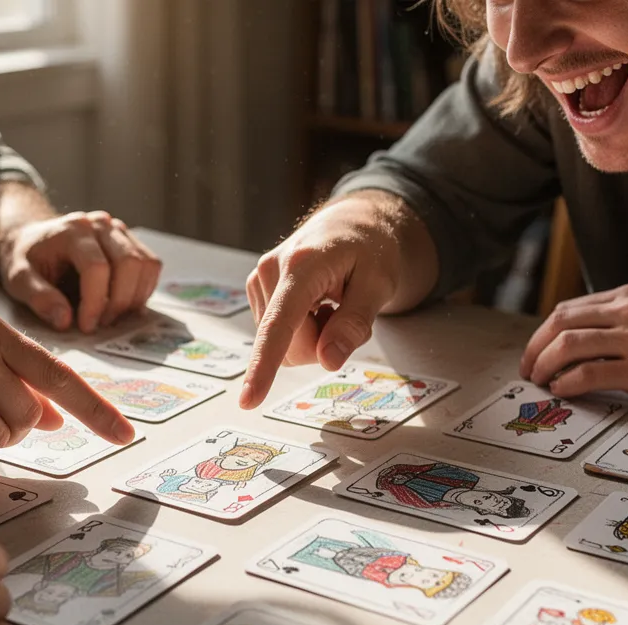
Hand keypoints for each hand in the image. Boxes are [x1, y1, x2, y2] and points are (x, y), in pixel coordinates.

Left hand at [0, 211, 161, 332]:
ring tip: (111, 315)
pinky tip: (122, 304)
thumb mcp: (18, 279)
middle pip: (130, 264)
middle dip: (119, 302)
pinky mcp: (130, 241)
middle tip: (101, 323)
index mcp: (72, 230)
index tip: (86, 326)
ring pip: (146, 264)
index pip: (97, 268)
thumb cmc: (26, 259)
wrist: (33, 238)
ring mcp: (119, 230)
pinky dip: (143, 290)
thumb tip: (65, 321)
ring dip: (135, 297)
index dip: (96, 303)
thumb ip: (39, 298)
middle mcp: (101, 224)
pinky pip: (151, 266)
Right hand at [240, 192, 436, 408]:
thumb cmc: (371, 249)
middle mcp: (270, 270)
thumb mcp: (379, 284)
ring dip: (311, 336)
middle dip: (319, 345)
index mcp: (302, 265)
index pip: (279, 325)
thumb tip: (327, 361)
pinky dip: (301, 330)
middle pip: (287, 345)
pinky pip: (277, 335)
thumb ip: (354, 323)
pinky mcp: (257, 289)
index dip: (263, 366)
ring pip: (281, 345)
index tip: (248, 399)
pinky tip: (316, 304)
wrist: (353, 223)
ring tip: (330, 304)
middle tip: (343, 313)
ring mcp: (259, 279)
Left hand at [520, 283, 627, 406]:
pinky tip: (562, 390)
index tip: (534, 351)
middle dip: (534, 349)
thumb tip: (581, 339)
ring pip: (567, 346)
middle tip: (528, 369)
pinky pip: (588, 374)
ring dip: (543, 366)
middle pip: (559, 324)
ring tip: (540, 381)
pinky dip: (566, 383)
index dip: (542, 333)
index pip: (568, 309)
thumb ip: (622, 319)